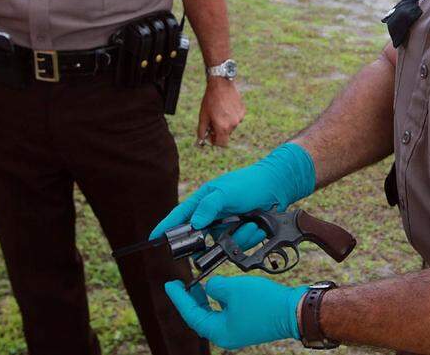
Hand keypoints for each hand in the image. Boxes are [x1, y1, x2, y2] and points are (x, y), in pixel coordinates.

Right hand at [150, 143, 314, 238]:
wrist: (276, 188)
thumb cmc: (248, 184)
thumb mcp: (226, 192)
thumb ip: (208, 206)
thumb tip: (194, 224)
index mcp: (203, 202)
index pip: (180, 216)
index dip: (166, 227)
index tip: (153, 238)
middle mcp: (212, 216)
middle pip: (201, 238)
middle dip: (216, 240)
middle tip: (228, 232)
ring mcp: (226, 227)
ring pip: (224, 245)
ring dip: (240, 236)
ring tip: (252, 221)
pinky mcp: (239, 234)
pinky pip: (239, 246)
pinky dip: (249, 237)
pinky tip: (257, 225)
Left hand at [165, 275, 307, 349]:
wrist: (294, 310)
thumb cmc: (264, 303)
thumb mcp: (233, 289)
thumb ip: (215, 287)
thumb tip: (210, 286)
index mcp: (219, 331)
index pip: (191, 314)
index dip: (179, 298)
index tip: (170, 284)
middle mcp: (226, 334)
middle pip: (200, 317)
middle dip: (190, 299)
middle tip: (181, 283)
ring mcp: (237, 330)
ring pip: (213, 314)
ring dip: (205, 298)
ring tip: (198, 283)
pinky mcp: (247, 324)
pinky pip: (226, 312)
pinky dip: (220, 300)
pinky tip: (220, 288)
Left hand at [197, 77, 244, 146]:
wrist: (221, 84)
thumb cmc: (210, 100)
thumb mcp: (203, 116)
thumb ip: (202, 130)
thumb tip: (202, 139)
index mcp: (222, 127)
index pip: (222, 144)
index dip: (215, 141)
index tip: (211, 135)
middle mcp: (233, 124)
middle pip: (226, 135)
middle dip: (219, 131)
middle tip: (213, 122)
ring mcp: (239, 118)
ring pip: (231, 126)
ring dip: (225, 123)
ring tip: (219, 111)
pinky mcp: (243, 111)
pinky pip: (237, 118)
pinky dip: (231, 116)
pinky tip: (226, 107)